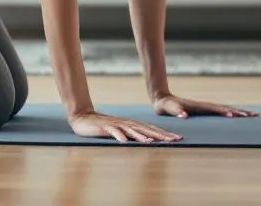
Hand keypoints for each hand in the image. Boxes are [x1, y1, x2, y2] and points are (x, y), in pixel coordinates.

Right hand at [68, 110, 182, 143]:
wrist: (82, 117)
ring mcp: (116, 125)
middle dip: (161, 135)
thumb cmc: (102, 127)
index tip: (178, 138)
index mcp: (131, 124)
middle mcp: (127, 123)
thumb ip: (132, 135)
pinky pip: (114, 132)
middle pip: (146, 129)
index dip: (165, 134)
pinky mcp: (105, 127)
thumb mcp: (120, 131)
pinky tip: (125, 142)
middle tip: (175, 140)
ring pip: (132, 130)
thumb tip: (147, 141)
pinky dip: (120, 136)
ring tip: (153, 142)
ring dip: (142, 136)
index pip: (151, 129)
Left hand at [153, 94, 258, 118]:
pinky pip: (222, 111)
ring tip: (253, 115)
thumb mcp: (169, 109)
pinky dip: (232, 113)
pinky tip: (238, 116)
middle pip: (227, 108)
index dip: (226, 112)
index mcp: (200, 106)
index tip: (236, 116)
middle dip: (240, 111)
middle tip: (255, 115)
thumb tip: (184, 115)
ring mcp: (206, 107)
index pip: (216, 109)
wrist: (163, 99)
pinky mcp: (205, 110)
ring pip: (226, 109)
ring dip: (239, 112)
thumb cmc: (165, 106)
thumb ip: (176, 111)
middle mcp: (205, 105)